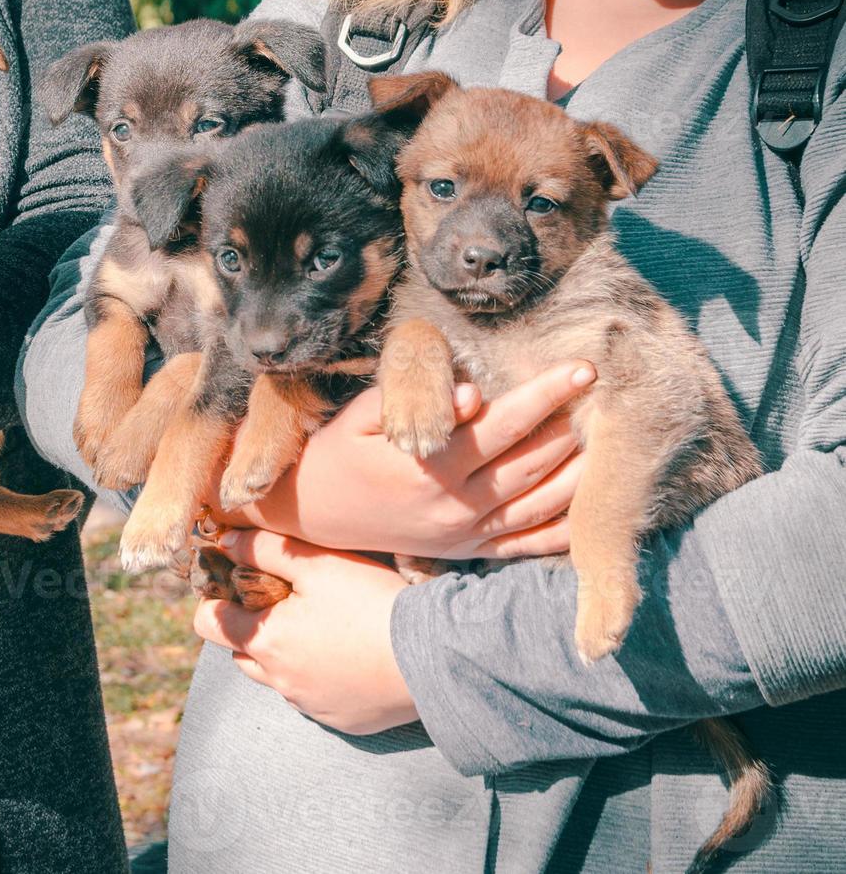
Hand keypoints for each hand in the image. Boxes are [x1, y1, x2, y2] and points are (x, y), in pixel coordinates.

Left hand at [193, 528, 415, 734]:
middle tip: (282, 603)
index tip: (234, 583)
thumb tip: (224, 542)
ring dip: (283, 655)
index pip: (209, 623)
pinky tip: (347, 656)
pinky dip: (318, 677)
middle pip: (240, 653)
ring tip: (318, 629)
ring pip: (276, 678)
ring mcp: (310, 705)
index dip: (215, 600)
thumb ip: (263, 549)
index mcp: (265, 641)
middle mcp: (279, 680)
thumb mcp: (317, 563)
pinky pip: (313, 697)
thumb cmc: (371, 603)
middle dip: (250, 627)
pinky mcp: (341, 719)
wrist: (433, 657)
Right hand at [216, 361, 595, 562]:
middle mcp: (454, 505)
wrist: (311, 514)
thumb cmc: (336, 453)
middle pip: (533, 462)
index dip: (547, 394)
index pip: (504, 424)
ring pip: (540, 504)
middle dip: (573, 425)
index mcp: (430, 467)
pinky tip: (590, 506)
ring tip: (607, 441)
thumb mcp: (362, 419)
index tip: (584, 368)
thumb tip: (473, 393)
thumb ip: (415, 401)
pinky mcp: (465, 551)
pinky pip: (527, 545)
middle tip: (607, 397)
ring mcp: (463, 533)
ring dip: (579, 473)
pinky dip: (563, 528)